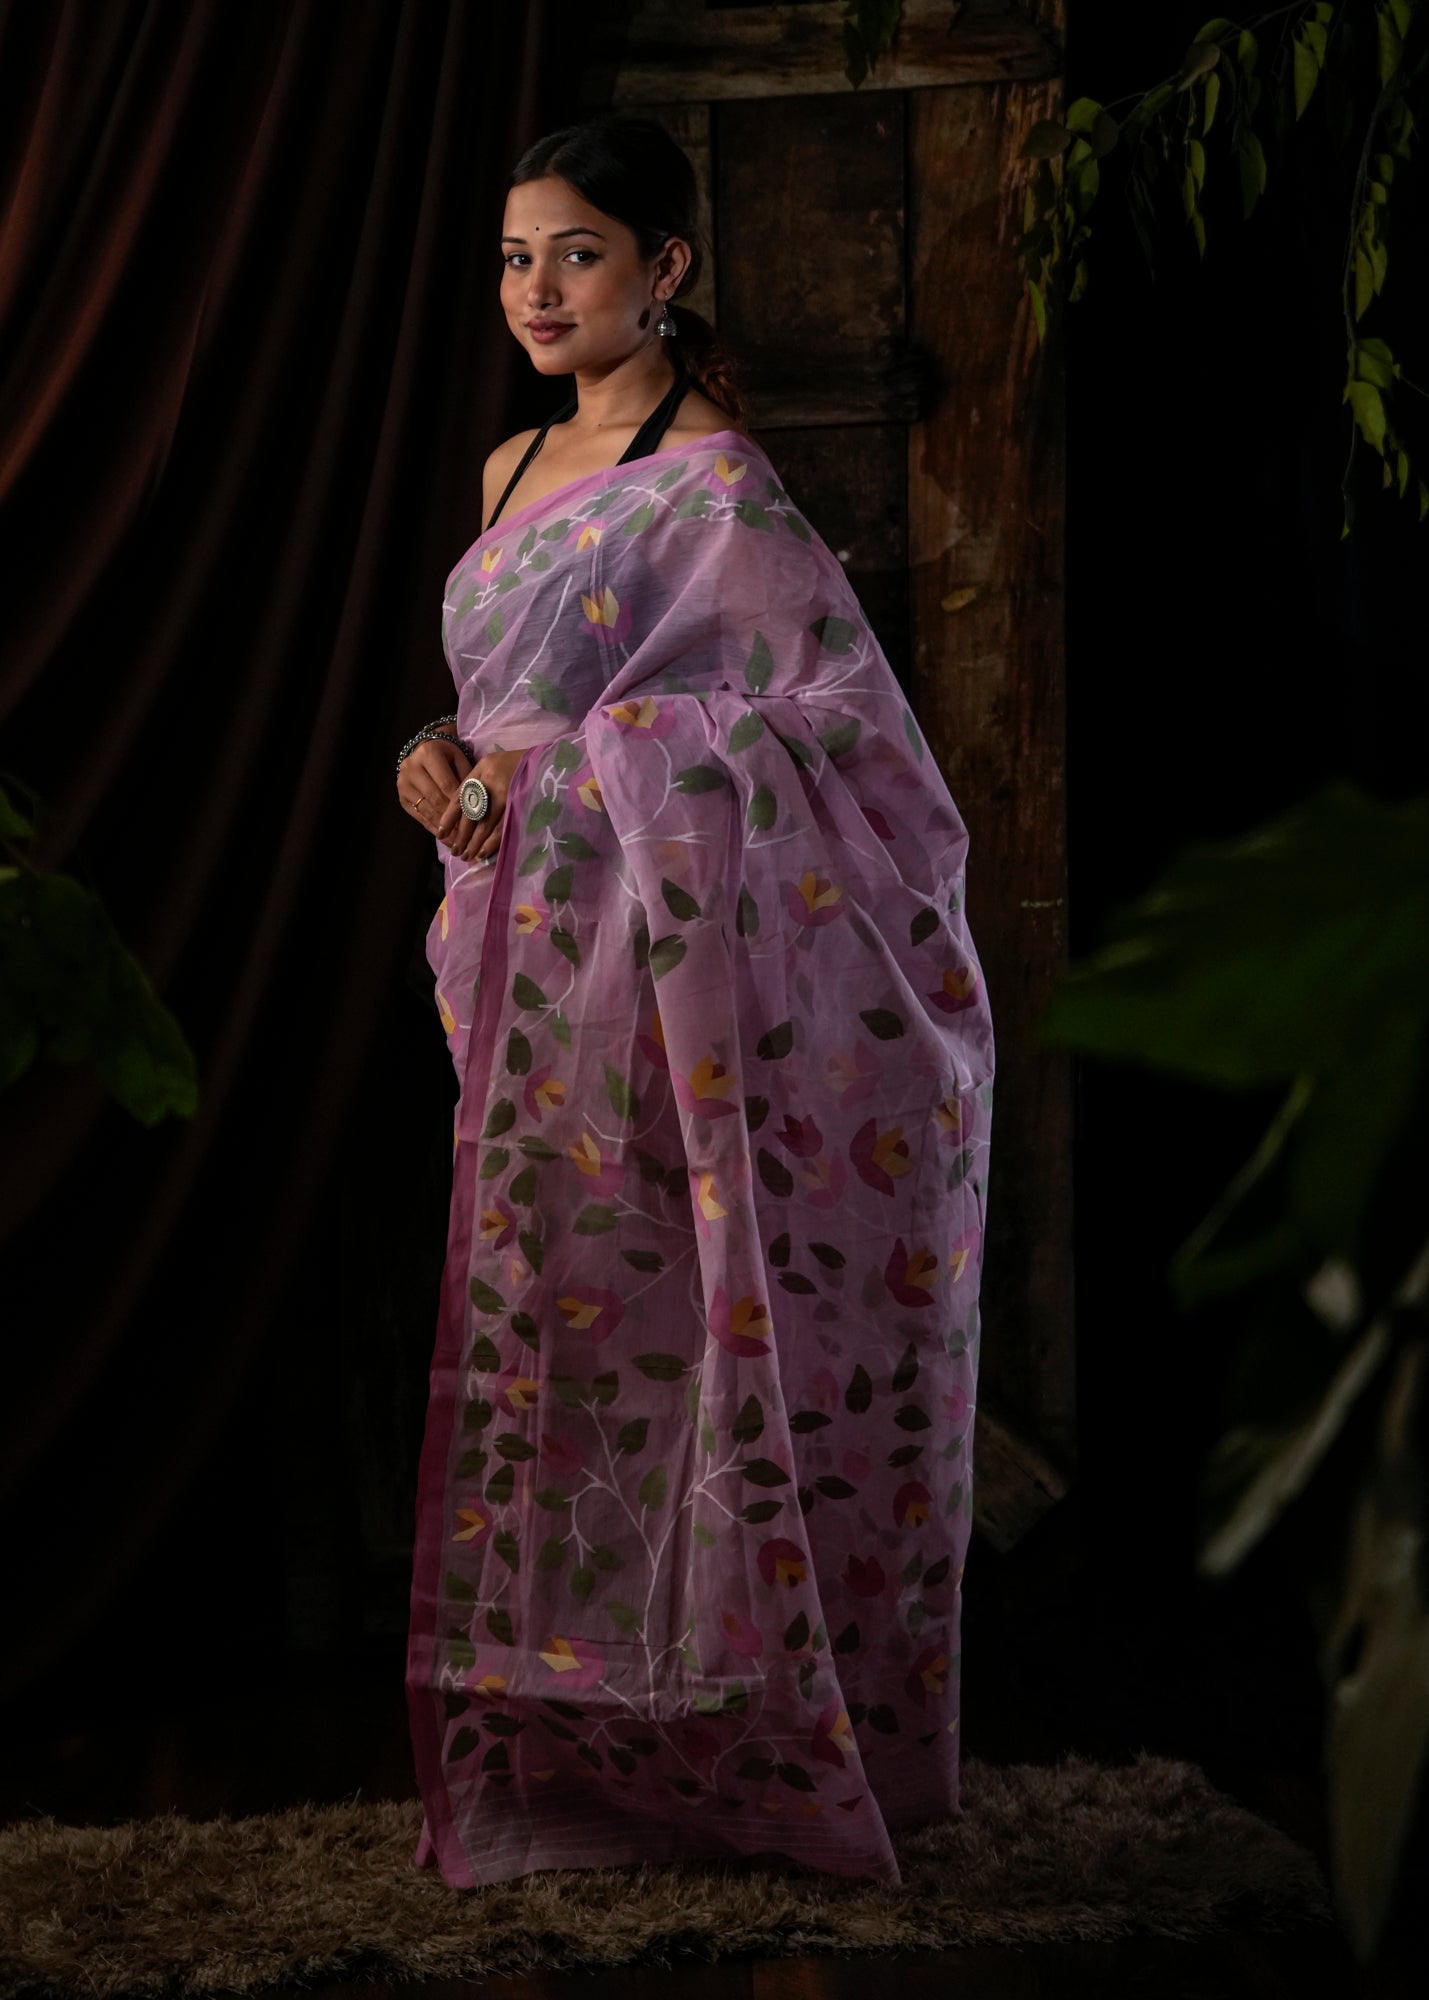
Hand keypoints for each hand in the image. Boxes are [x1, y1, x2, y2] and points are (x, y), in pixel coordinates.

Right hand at [398, 736, 470, 838]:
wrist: (424, 752)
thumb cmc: (448, 757)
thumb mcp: (460, 761)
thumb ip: (466, 780)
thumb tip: (474, 810)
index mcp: (428, 754)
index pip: (446, 784)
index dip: (459, 803)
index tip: (472, 819)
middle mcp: (411, 768)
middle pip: (435, 798)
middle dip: (452, 818)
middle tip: (467, 835)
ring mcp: (403, 783)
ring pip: (426, 810)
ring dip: (443, 827)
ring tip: (458, 841)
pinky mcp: (401, 797)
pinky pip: (419, 816)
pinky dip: (433, 828)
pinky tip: (445, 838)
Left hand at [435, 746, 525, 863]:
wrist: (541, 761)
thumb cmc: (511, 764)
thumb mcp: (488, 766)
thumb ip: (472, 784)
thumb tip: (457, 812)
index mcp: (481, 772)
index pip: (459, 798)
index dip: (449, 817)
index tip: (442, 833)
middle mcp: (492, 784)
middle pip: (471, 815)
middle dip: (461, 836)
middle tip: (456, 852)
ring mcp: (507, 796)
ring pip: (485, 826)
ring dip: (475, 844)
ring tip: (467, 856)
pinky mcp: (520, 806)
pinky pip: (502, 828)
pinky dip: (492, 843)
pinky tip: (484, 852)